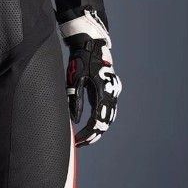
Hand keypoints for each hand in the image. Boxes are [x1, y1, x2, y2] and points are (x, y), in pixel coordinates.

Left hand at [60, 8, 120, 146]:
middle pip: (105, 122)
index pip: (97, 121)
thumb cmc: (82, 60)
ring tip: (85, 138)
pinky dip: (100, 118)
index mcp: (104, 92)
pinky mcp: (109, 89)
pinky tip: (91, 124)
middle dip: (93, 134)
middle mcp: (111, 93)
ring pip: (108, 116)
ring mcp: (112, 91)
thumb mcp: (75, 80)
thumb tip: (74, 121)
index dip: (88, 134)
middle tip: (80, 143)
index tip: (78, 141)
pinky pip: (107, 108)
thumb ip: (74, 100)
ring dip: (98, 127)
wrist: (92, 44)